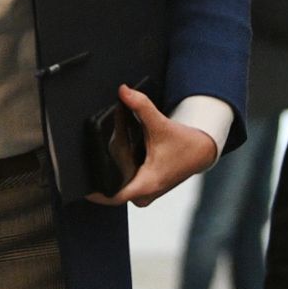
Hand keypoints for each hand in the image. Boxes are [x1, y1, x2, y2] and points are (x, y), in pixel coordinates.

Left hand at [94, 87, 220, 207]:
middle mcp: (146, 193)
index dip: (98, 194)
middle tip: (101, 157)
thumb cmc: (185, 145)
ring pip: (120, 186)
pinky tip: (124, 156)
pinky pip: (126, 185)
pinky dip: (122, 172)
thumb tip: (124, 91)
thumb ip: (141, 106)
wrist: (202, 151)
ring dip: (114, 171)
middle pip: (114, 188)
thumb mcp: (161, 124)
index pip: (115, 197)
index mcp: (148, 183)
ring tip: (116, 152)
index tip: (85, 188)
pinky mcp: (146, 189)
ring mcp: (146, 193)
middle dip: (105, 172)